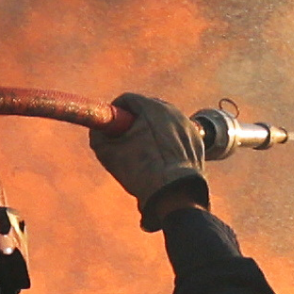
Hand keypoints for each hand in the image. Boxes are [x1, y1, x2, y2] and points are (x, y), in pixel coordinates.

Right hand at [89, 92, 208, 231]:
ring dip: (152, 131)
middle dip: (135, 120)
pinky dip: (168, 143)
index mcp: (151, 108)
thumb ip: (98, 135)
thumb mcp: (107, 152)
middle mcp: (172, 111)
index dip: (116, 112)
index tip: (111, 125)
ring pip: (163, 122)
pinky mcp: (196, 139)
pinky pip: (176, 135)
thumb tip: (98, 130)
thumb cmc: (140, 171)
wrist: (173, 193)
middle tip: (125, 138)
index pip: (128, 100)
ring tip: (144, 153)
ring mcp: (187, 125)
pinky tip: (160, 159)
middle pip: (147, 108)